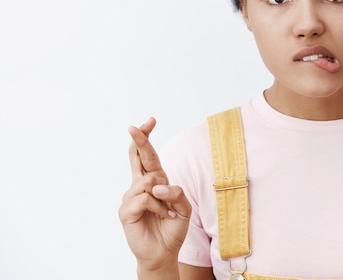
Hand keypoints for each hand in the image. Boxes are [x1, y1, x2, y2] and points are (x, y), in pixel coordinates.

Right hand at [118, 117, 191, 271]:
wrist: (164, 252)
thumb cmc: (172, 227)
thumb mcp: (183, 207)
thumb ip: (176, 192)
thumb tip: (156, 185)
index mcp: (154, 181)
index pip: (147, 156)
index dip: (146, 138)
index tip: (149, 121)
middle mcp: (140, 186)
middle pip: (137, 157)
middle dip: (139, 140)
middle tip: (135, 127)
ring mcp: (130, 197)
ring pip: (148, 180)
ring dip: (164, 197)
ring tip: (168, 212)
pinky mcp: (126, 211)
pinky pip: (145, 198)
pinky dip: (159, 207)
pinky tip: (163, 216)